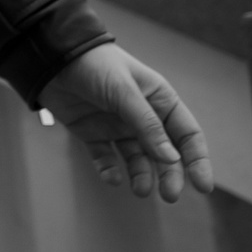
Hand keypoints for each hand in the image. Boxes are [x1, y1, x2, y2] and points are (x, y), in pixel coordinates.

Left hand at [41, 42, 212, 200]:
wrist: (49, 56)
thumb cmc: (94, 64)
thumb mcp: (124, 91)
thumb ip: (147, 124)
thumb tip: (171, 159)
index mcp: (159, 100)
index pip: (187, 135)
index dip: (197, 161)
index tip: (203, 186)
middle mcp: (142, 116)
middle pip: (165, 153)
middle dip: (170, 175)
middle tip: (169, 195)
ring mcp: (117, 126)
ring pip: (137, 159)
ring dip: (141, 176)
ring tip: (140, 190)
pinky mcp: (92, 134)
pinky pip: (106, 158)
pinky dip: (110, 170)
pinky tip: (112, 178)